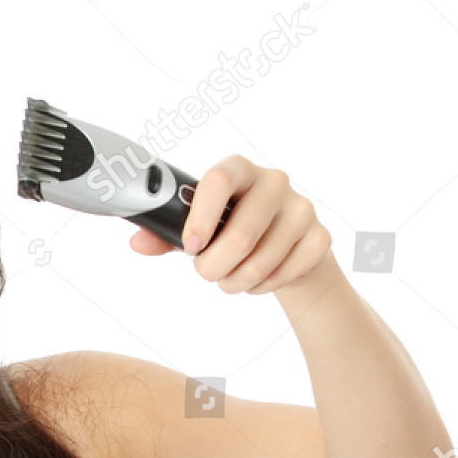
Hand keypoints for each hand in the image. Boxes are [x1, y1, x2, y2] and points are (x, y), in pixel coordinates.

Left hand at [127, 154, 334, 294]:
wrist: (285, 246)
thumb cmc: (232, 229)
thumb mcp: (198, 230)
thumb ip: (166, 235)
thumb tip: (137, 242)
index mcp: (238, 170)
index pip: (219, 178)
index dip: (201, 216)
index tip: (190, 246)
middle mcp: (274, 182)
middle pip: (242, 234)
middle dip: (214, 266)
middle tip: (206, 272)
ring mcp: (301, 209)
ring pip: (261, 262)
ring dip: (236, 282)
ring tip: (230, 278)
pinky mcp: (320, 237)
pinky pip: (284, 274)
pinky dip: (262, 287)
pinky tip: (259, 278)